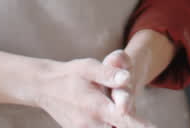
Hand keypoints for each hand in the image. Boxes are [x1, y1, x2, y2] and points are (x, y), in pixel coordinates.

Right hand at [33, 57, 154, 127]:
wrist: (43, 87)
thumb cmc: (69, 75)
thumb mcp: (88, 67)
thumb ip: (108, 74)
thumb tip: (126, 78)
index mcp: (97, 107)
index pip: (125, 120)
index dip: (141, 126)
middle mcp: (91, 124)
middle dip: (132, 126)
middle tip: (146, 124)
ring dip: (119, 125)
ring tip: (131, 120)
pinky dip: (109, 127)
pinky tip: (113, 120)